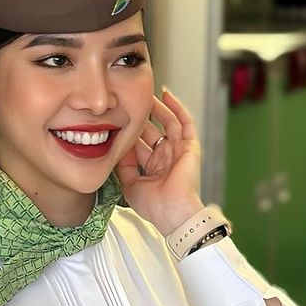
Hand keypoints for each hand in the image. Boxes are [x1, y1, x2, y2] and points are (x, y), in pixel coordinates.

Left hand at [116, 87, 204, 235]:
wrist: (171, 212)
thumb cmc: (153, 206)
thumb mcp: (129, 184)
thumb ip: (123, 166)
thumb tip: (115, 147)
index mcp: (154, 167)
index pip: (140, 144)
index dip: (129, 131)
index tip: (116, 119)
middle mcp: (166, 157)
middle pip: (153, 130)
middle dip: (141, 116)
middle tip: (128, 101)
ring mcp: (179, 151)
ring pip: (168, 122)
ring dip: (157, 108)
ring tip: (145, 94)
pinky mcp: (190, 146)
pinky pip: (184, 122)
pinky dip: (176, 107)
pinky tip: (166, 94)